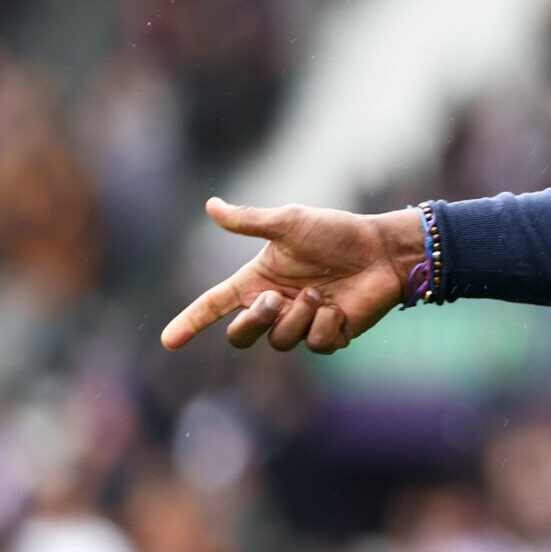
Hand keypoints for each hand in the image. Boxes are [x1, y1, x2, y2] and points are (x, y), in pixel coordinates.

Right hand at [159, 198, 427, 352]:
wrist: (383, 250)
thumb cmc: (337, 232)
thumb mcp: (290, 223)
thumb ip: (249, 221)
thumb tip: (211, 206)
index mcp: (259, 280)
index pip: (215, 304)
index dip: (191, 322)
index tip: (167, 341)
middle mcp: (276, 304)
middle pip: (241, 336)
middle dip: (252, 323)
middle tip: (275, 300)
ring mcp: (302, 323)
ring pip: (279, 341)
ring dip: (297, 317)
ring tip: (316, 294)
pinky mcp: (330, 336)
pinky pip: (313, 345)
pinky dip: (323, 325)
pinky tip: (338, 308)